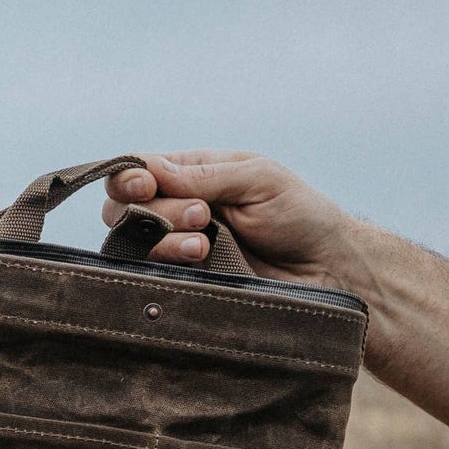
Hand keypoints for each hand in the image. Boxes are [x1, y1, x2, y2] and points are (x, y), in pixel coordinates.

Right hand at [102, 151, 357, 287]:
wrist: (325, 270)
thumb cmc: (300, 215)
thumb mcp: (257, 179)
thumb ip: (202, 175)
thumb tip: (148, 170)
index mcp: (193, 173)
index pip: (137, 170)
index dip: (129, 178)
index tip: (146, 186)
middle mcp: (176, 207)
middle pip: (122, 206)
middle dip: (156, 209)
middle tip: (202, 214)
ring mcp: (175, 245)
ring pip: (131, 241)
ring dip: (164, 238)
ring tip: (205, 243)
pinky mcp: (182, 278)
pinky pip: (149, 272)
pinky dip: (167, 261)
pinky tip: (200, 259)